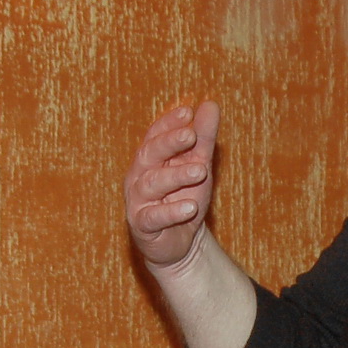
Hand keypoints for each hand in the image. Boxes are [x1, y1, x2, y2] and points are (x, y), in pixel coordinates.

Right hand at [124, 101, 219, 268]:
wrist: (180, 243)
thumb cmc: (184, 198)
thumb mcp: (198, 165)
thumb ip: (203, 138)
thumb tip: (209, 104)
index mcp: (150, 158)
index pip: (156, 134)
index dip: (169, 123)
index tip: (188, 112)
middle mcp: (139, 176)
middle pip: (150, 154)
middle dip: (169, 143)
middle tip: (191, 135)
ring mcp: (138, 201)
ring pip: (152, 184)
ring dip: (176, 176)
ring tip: (200, 171)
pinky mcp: (143, 226)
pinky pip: (154, 216)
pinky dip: (171, 211)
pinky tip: (191, 207)